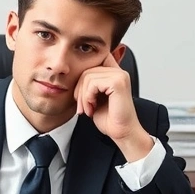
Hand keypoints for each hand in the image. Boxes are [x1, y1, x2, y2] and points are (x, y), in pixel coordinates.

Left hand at [75, 47, 153, 161]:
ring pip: (87, 76)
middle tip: (82, 108)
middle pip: (87, 70)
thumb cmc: (110, 118)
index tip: (80, 96)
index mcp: (114, 73)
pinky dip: (88, 97)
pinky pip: (93, 83)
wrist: (122, 132)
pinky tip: (93, 107)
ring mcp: (120, 76)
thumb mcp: (94, 97)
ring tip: (88, 109)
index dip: (81, 76)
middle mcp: (119, 72)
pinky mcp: (118, 82)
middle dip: (79, 90)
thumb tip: (72, 74)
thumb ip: (89, 84)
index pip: (93, 61)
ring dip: (83, 96)